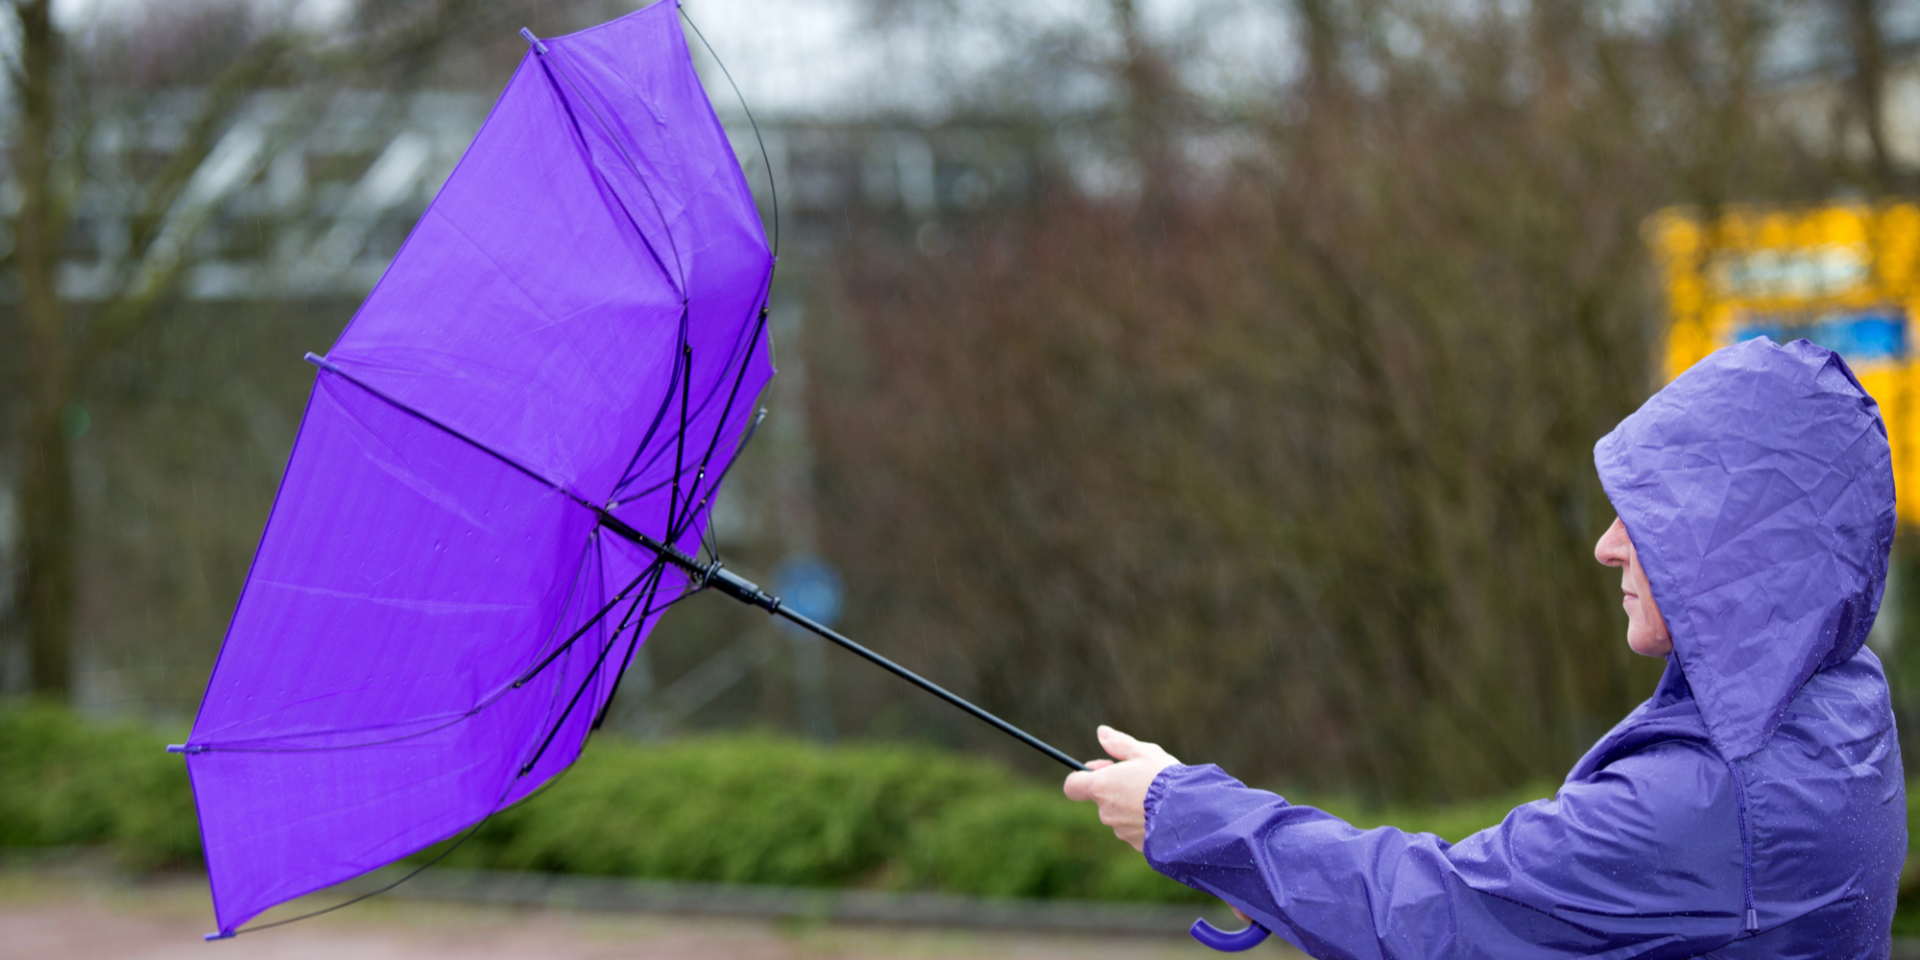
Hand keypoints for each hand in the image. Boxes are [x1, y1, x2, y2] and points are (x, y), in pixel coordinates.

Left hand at [1062, 725, 1180, 851]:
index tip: (1101, 769)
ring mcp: (1120, 831)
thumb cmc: (1165, 778)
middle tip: (1139, 777)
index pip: (1072, 786)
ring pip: (1119, 815)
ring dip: (1131, 805)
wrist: (1191, 813)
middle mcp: (1105, 812)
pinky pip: (1135, 830)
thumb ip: (1119, 744)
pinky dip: (1144, 822)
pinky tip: (1162, 813)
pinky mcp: (1136, 845)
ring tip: (1157, 796)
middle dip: (1115, 788)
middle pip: (1101, 799)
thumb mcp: (1144, 752)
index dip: (1082, 777)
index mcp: (1101, 787)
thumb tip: (1101, 733)